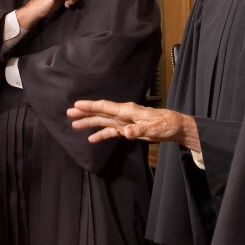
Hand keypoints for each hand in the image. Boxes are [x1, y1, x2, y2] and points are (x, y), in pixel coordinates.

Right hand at [67, 99, 200, 151]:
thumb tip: (124, 133)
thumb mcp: (154, 128)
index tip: (76, 105)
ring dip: (89, 123)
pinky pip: (111, 131)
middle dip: (85, 113)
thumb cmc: (166, 125)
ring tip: (74, 125)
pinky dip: (101, 134)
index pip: (106, 107)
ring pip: (103, 121)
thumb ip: (138, 130)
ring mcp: (124, 121)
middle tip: (69, 113)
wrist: (175, 128)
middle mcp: (123, 114)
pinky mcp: (127, 129)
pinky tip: (91, 139)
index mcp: (128, 110)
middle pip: (100, 112)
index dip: (91, 106)